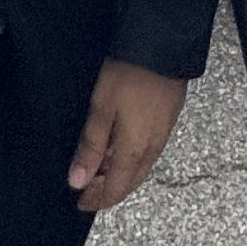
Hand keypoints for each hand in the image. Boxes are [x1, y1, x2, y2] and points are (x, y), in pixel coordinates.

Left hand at [66, 59, 186, 212]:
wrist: (165, 45)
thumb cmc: (129, 75)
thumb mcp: (101, 109)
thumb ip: (90, 147)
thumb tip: (77, 182)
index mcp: (135, 151)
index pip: (116, 190)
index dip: (96, 200)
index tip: (79, 201)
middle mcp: (152, 148)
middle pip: (131, 182)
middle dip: (108, 190)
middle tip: (86, 186)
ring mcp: (163, 133)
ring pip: (141, 167)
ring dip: (120, 173)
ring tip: (99, 164)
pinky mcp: (169, 117)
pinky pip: (149, 151)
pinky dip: (132, 157)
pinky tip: (120, 144)